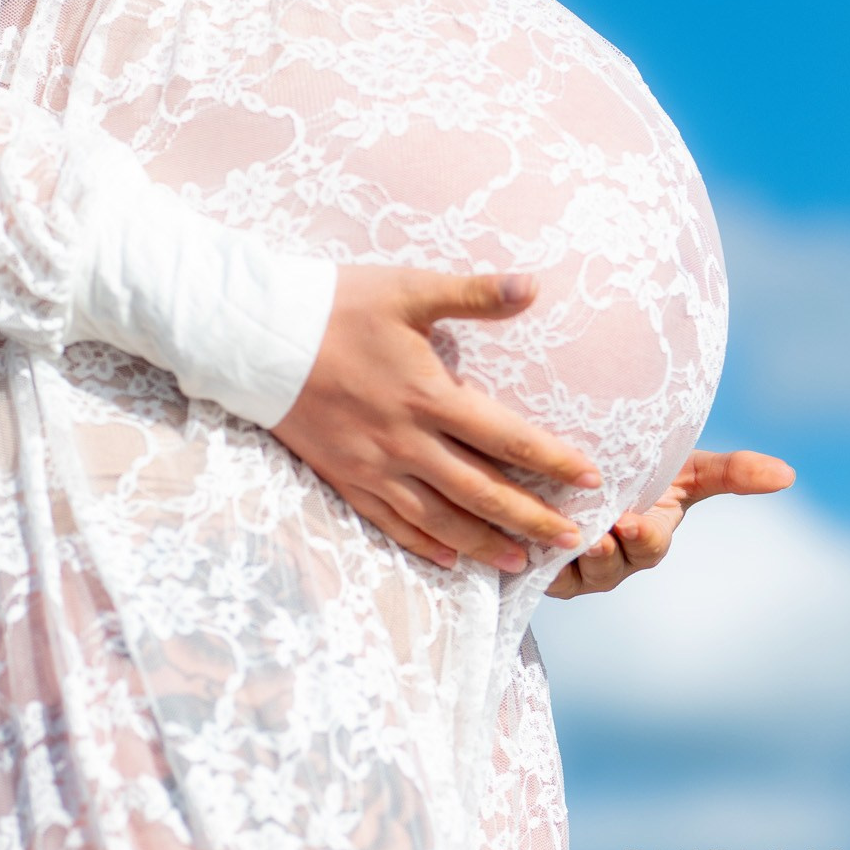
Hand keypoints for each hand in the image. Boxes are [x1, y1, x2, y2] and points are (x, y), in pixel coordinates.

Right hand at [271, 264, 601, 574]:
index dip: (553, 461)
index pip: (507, 439)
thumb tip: (533, 286)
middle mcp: (406, 442)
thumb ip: (473, 293)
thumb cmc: (337, 306)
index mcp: (429, 396)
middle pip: (482, 492)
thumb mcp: (409, 289)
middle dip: (532, 519)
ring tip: (520, 563)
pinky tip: (448, 560)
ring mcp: (374, 467)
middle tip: (572, 541)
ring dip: (484, 544)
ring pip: (440, 519)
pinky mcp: (345, 477)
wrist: (257, 337)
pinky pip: (392, 523)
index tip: (592, 478)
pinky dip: (424, 546)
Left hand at [545, 447, 795, 598]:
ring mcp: (568, 566)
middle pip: (606, 566)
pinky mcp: (528, 564)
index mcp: (643, 539)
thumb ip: (729, 471)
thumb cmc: (633, 469)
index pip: (647, 546)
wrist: (568, 473)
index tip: (633, 522)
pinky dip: (522, 552)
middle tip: (594, 536)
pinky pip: (526, 566)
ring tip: (557, 537)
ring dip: (563, 555)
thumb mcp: (680, 468)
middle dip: (602, 554)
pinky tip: (513, 532)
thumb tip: (789, 473)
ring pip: (566, 571)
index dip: (641, 538)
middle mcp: (607, 560)